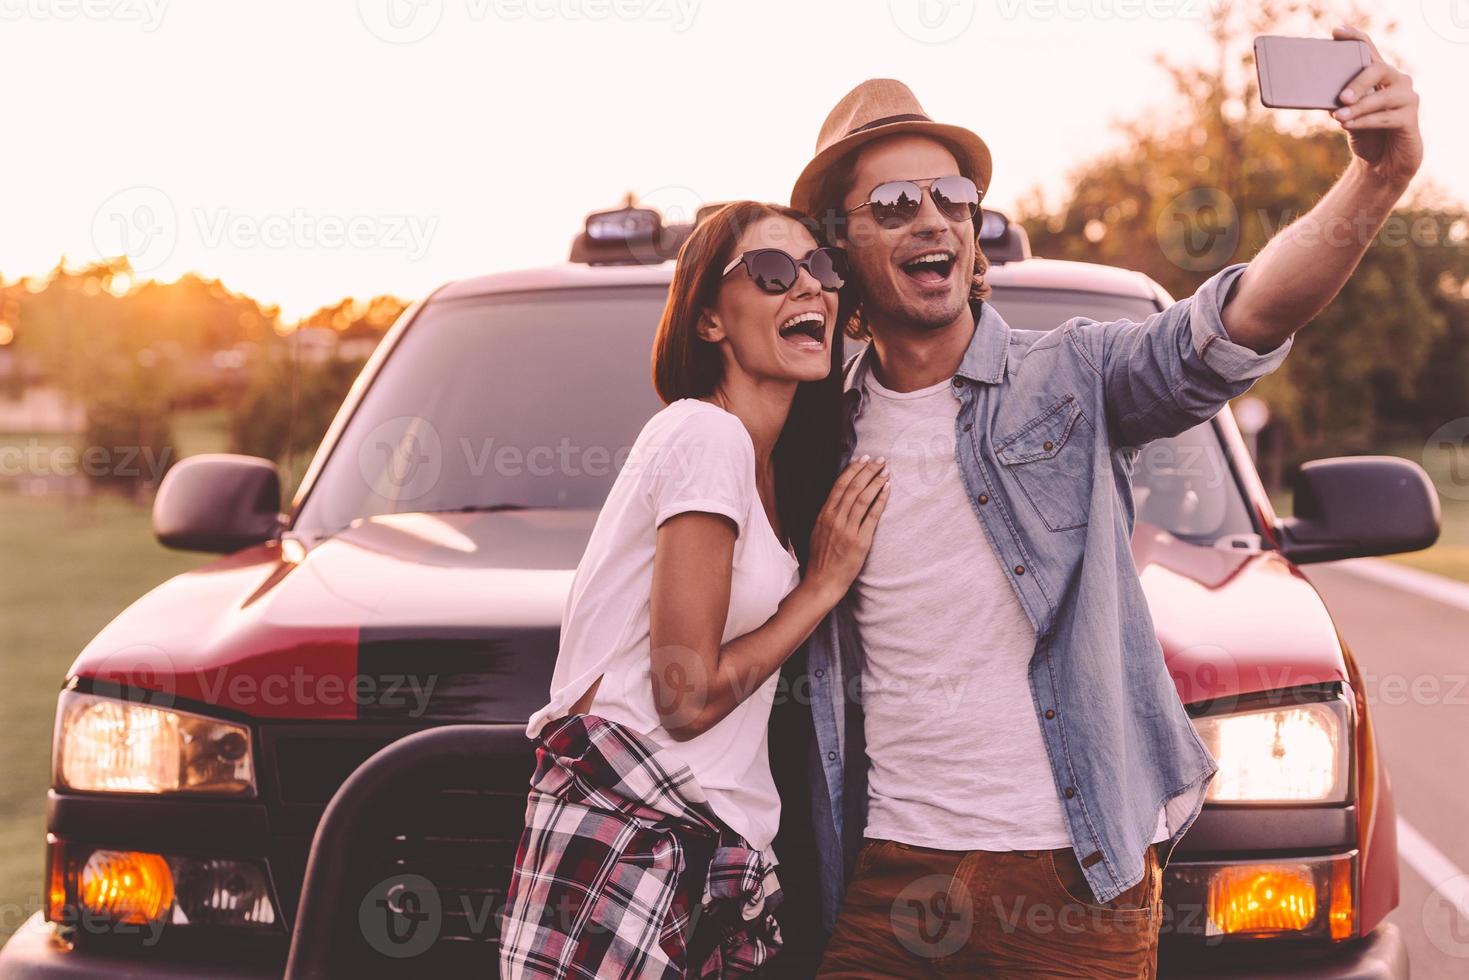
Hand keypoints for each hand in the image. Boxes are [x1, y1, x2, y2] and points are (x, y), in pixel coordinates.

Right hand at [805, 455, 889, 602]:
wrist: (823, 581)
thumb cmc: (822, 558)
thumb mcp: (818, 531)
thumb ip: (828, 515)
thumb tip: (838, 499)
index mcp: (824, 515)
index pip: (839, 485)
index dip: (852, 470)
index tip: (863, 459)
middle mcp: (834, 519)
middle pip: (853, 488)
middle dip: (868, 471)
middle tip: (880, 460)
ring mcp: (847, 529)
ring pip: (862, 498)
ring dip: (876, 482)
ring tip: (886, 472)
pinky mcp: (860, 541)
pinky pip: (872, 515)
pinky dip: (880, 500)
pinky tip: (887, 489)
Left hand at [1330, 26, 1422, 187]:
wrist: (1381, 165)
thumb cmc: (1365, 135)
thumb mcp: (1347, 116)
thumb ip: (1340, 103)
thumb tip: (1319, 94)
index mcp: (1380, 76)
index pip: (1369, 51)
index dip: (1355, 39)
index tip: (1336, 32)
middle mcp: (1397, 81)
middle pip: (1378, 70)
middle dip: (1357, 82)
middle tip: (1340, 97)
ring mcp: (1407, 99)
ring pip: (1382, 97)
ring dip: (1359, 107)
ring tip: (1339, 117)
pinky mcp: (1410, 119)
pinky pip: (1386, 118)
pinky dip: (1365, 122)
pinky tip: (1348, 125)